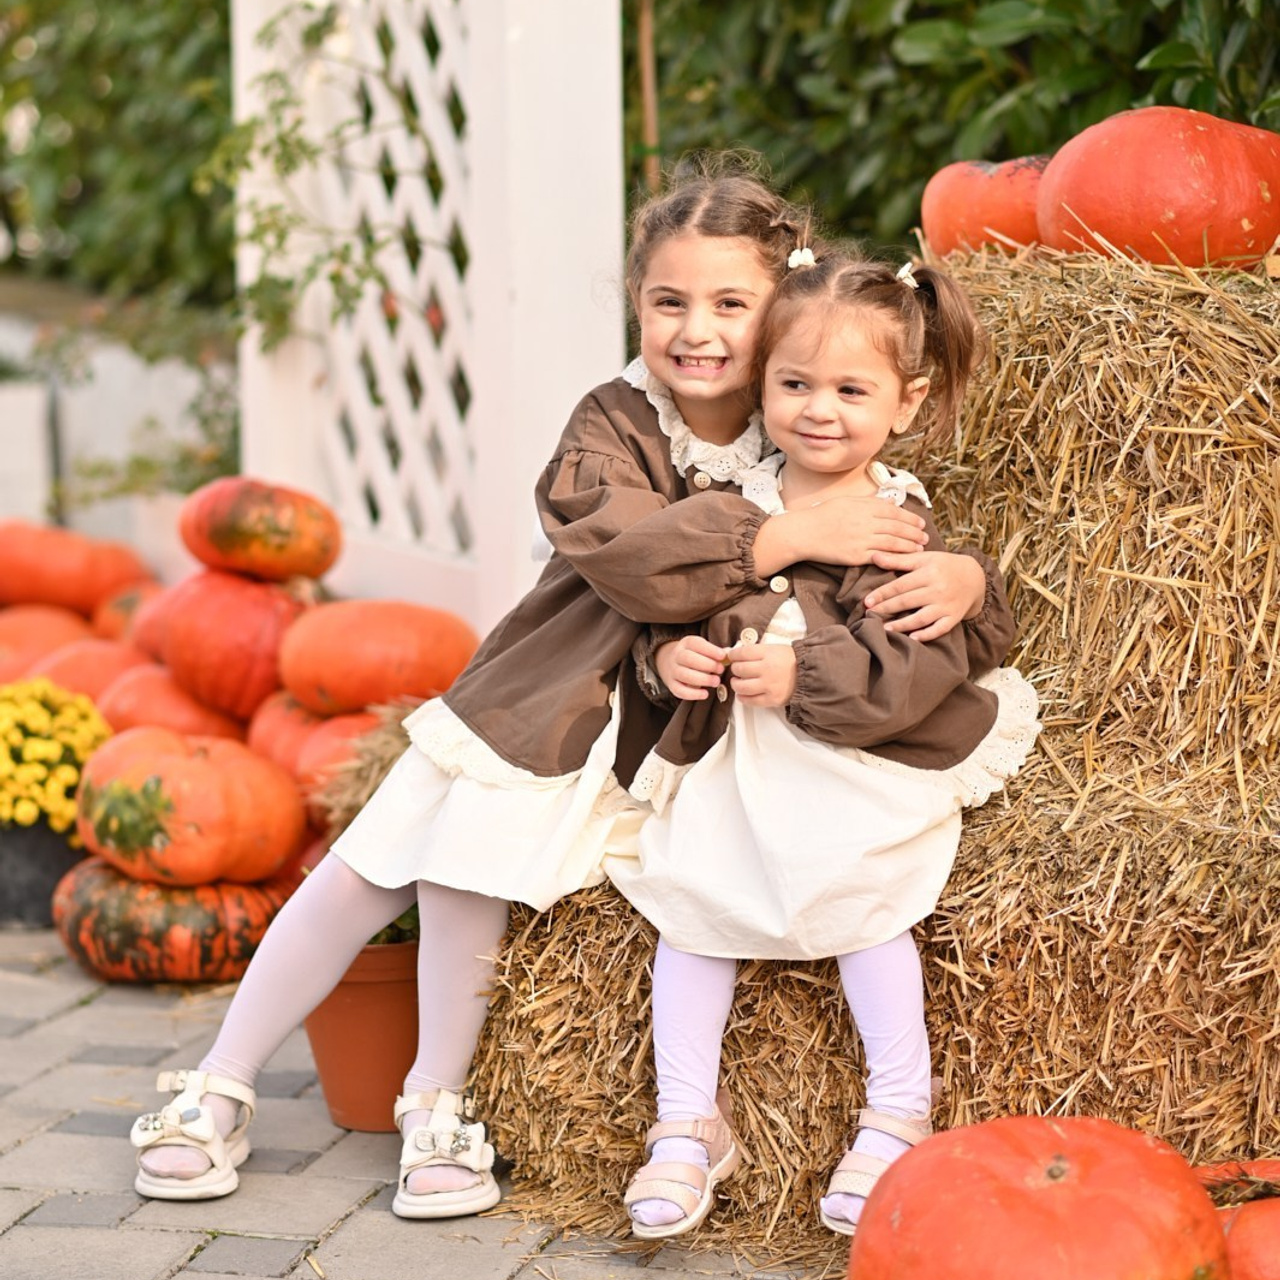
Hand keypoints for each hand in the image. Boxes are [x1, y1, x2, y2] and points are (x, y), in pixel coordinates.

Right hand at [655, 635, 727, 700]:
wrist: (673, 663)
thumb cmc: (695, 656)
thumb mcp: (703, 648)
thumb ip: (715, 652)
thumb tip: (728, 655)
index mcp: (686, 643)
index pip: (695, 644)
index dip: (710, 650)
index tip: (723, 656)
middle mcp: (677, 655)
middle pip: (688, 658)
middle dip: (707, 665)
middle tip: (720, 670)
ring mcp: (672, 671)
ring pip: (684, 675)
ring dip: (702, 679)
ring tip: (716, 682)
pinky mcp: (672, 685)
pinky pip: (679, 690)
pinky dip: (693, 694)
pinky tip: (705, 694)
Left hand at [728, 643, 796, 706]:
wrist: (809, 674)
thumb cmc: (790, 660)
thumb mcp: (774, 649)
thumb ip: (756, 651)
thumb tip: (736, 654)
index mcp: (768, 654)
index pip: (742, 653)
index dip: (733, 655)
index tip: (732, 657)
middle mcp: (767, 669)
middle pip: (739, 669)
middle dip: (735, 669)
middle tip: (737, 669)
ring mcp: (769, 686)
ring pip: (741, 686)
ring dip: (735, 684)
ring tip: (738, 682)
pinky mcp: (772, 699)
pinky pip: (750, 701)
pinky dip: (742, 697)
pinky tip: (742, 694)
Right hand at [796, 496, 928, 564]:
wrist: (804, 533)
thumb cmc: (823, 515)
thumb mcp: (846, 501)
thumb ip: (869, 502)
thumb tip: (891, 502)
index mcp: (864, 507)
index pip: (894, 512)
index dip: (910, 518)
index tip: (920, 523)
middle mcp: (865, 522)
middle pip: (897, 527)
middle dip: (914, 532)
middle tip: (925, 537)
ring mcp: (861, 540)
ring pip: (893, 542)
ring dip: (909, 545)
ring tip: (920, 548)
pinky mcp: (856, 556)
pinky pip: (880, 556)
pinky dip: (895, 557)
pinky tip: (904, 559)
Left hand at [864, 550, 985, 640]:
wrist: (974, 577)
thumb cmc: (943, 566)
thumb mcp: (923, 558)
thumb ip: (898, 559)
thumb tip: (873, 556)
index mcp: (929, 572)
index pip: (901, 585)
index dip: (882, 593)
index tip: (867, 601)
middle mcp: (938, 589)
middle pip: (908, 601)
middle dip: (887, 608)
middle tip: (869, 615)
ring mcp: (947, 605)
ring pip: (921, 617)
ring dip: (902, 625)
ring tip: (885, 629)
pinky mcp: (954, 617)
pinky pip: (940, 629)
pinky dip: (926, 635)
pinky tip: (912, 639)